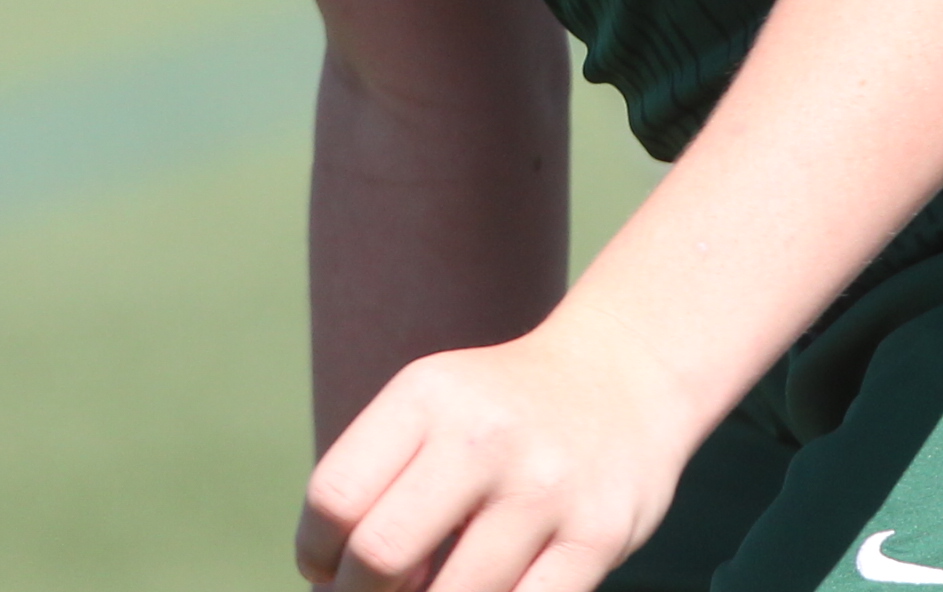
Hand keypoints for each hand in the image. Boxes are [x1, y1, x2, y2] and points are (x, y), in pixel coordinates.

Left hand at [296, 314, 697, 591]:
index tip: (331, 569)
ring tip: (436, 587)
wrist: (624, 373)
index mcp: (428, 396)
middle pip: (381, 553)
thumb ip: (380, 486)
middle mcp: (484, 436)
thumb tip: (337, 590)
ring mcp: (544, 488)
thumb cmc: (501, 414)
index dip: (318, 555)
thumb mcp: (433, 410)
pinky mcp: (597, 535)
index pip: (334, 497)